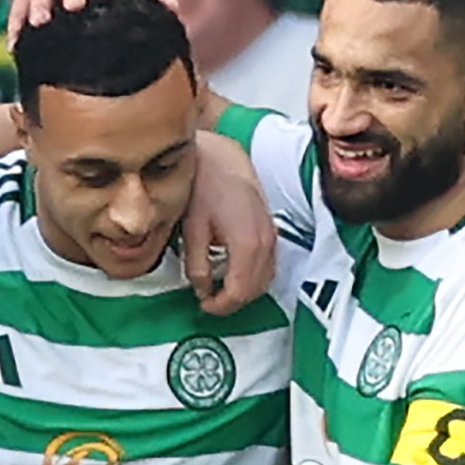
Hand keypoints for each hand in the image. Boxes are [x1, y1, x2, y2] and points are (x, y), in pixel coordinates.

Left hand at [183, 131, 275, 311]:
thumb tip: (202, 290)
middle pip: (255, 290)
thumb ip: (197, 267)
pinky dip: (253, 276)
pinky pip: (269, 264)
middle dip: (232, 302)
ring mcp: (271, 235)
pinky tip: (234, 273)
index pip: (239, 292)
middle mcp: (265, 241)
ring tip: (220, 290)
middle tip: (210, 301)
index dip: (220, 306)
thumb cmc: (206, 186)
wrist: (221, 158)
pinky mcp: (271, 229)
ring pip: (265, 280)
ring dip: (244, 291)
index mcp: (247, 244)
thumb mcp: (193, 231)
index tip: (204, 306)